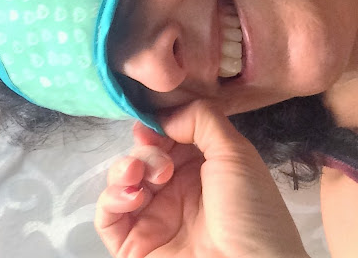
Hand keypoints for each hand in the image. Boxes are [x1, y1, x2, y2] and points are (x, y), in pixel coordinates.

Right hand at [95, 100, 309, 257]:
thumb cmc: (250, 212)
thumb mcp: (236, 154)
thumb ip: (202, 119)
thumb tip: (165, 114)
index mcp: (202, 168)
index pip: (167, 137)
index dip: (156, 126)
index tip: (150, 120)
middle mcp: (176, 190)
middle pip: (143, 155)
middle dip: (145, 149)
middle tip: (161, 162)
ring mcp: (154, 218)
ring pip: (122, 181)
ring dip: (125, 168)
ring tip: (140, 176)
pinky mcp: (134, 245)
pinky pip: (108, 216)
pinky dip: (112, 198)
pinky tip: (133, 196)